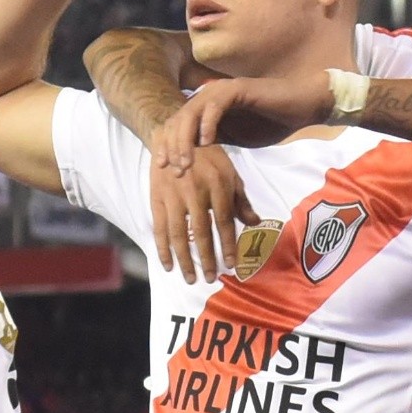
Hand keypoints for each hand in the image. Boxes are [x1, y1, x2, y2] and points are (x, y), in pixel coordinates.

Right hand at [150, 144, 260, 283]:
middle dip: (207, 257)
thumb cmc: (208, 156)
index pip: (224, 221)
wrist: (173, 134)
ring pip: (179, 234)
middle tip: (212, 278)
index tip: (231, 264)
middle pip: (201, 231)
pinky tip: (169, 265)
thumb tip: (254, 223)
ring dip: (185, 259)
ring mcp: (173, 195)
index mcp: (217, 185)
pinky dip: (162, 248)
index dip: (227, 244)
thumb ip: (240, 199)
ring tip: (191, 278)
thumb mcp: (229, 172)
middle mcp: (195, 191)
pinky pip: (159, 228)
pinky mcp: (156, 198)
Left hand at [159, 74, 332, 172]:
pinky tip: (206, 142)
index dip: (167, 146)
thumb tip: (188, 160)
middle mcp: (208, 95)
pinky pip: (215, 106)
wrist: (299, 109)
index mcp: (205, 107)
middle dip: (172, 145)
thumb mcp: (233, 139)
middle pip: (178, 119)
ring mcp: (221, 90)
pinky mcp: (237, 88)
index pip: (176, 125)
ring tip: (186, 162)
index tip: (163, 168)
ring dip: (185, 138)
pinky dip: (207, 124)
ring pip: (191, 112)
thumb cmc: (268, 124)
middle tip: (173, 169)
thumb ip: (211, 143)